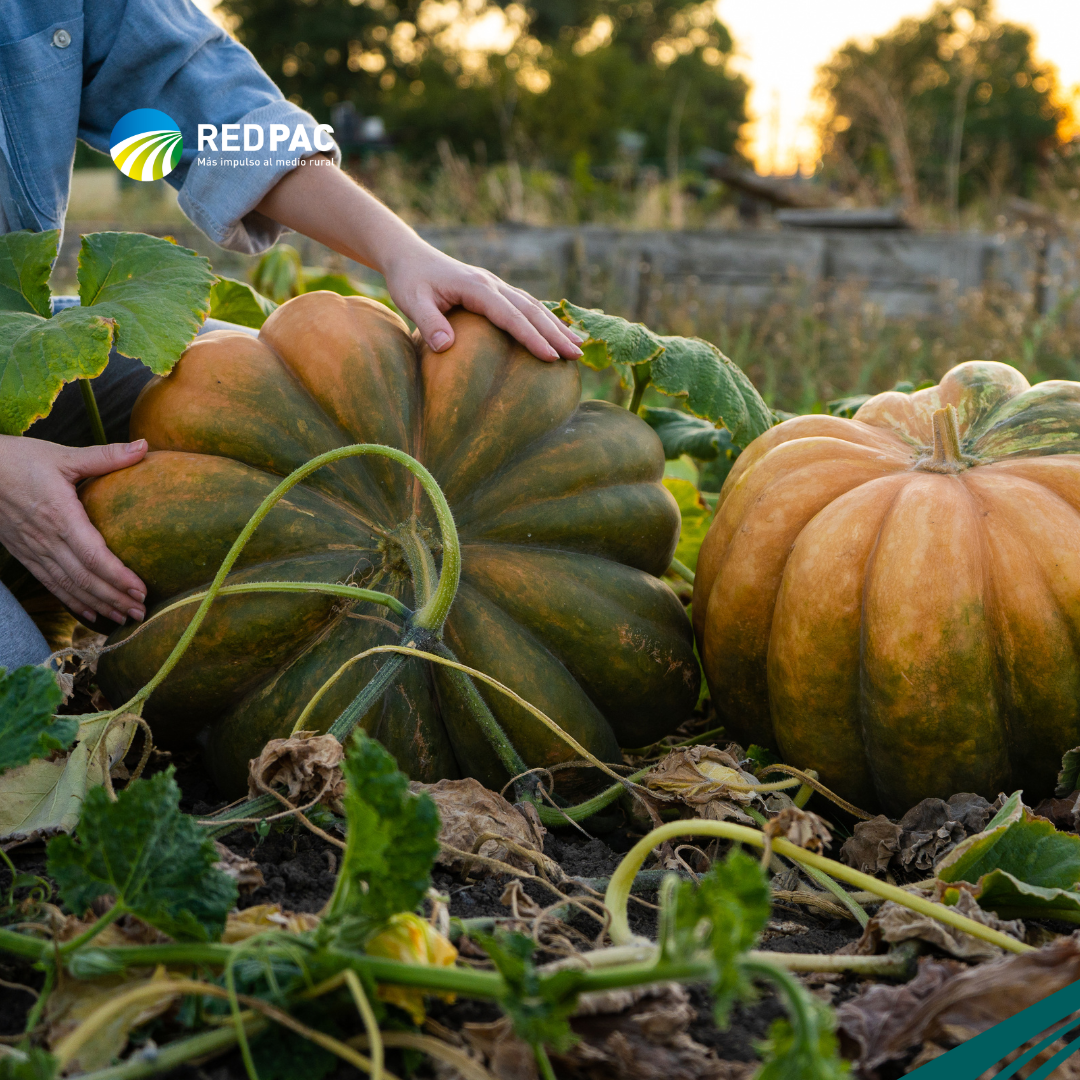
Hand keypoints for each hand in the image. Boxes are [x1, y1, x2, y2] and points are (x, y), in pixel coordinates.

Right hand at [0, 436, 147, 625]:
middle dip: (114, 598)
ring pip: (68, 585)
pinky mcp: (24, 554)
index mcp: (60, 515)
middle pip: (84, 578)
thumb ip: (105, 456)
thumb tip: (144, 446)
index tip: (141, 588)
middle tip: (142, 612)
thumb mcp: (63, 455)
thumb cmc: (19, 460)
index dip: (117, 576)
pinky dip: (72, 601)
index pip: (93, 555)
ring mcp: (33, 550)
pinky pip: (50, 584)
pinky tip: (91, 614)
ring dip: (98, 604)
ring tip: (124, 618)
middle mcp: (46, 539)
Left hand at [382, 239, 584, 361]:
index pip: (511, 316)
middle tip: (578, 356)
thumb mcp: (411, 300)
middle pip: (532, 310)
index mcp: (477, 288)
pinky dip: (544, 319)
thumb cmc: (408, 280)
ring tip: (578, 346)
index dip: (532, 338)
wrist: (408, 254)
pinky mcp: (495, 290)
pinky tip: (556, 332)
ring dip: (556, 326)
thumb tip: (445, 346)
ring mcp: (496, 285)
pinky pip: (526, 304)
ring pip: (534, 305)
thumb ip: (428, 322)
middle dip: (556, 334)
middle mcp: (493, 284)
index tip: (551, 358)